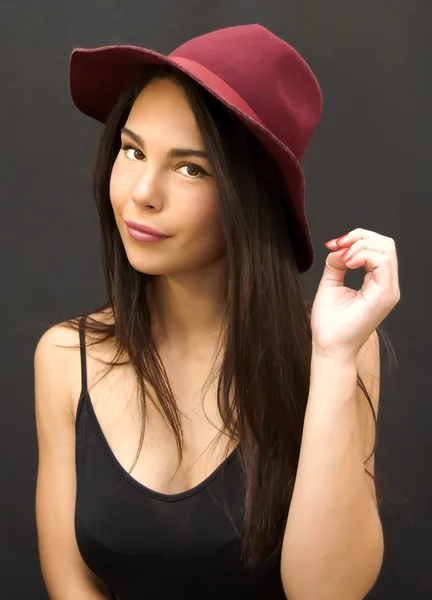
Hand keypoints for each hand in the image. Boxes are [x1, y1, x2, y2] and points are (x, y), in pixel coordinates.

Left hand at [310, 228, 399, 360]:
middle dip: (359, 237)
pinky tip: (347, 263)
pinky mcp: (385, 295)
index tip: (333, 244)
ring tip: (342, 258)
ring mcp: (388, 290)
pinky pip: (383, 262)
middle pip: (386, 244)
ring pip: (386, 249)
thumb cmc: (330, 323)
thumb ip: (337, 264)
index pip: (378, 247)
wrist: (329, 346)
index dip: (356, 238)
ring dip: (359, 246)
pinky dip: (363, 255)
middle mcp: (386, 285)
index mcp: (376, 282)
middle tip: (337, 245)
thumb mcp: (331, 284)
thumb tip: (338, 247)